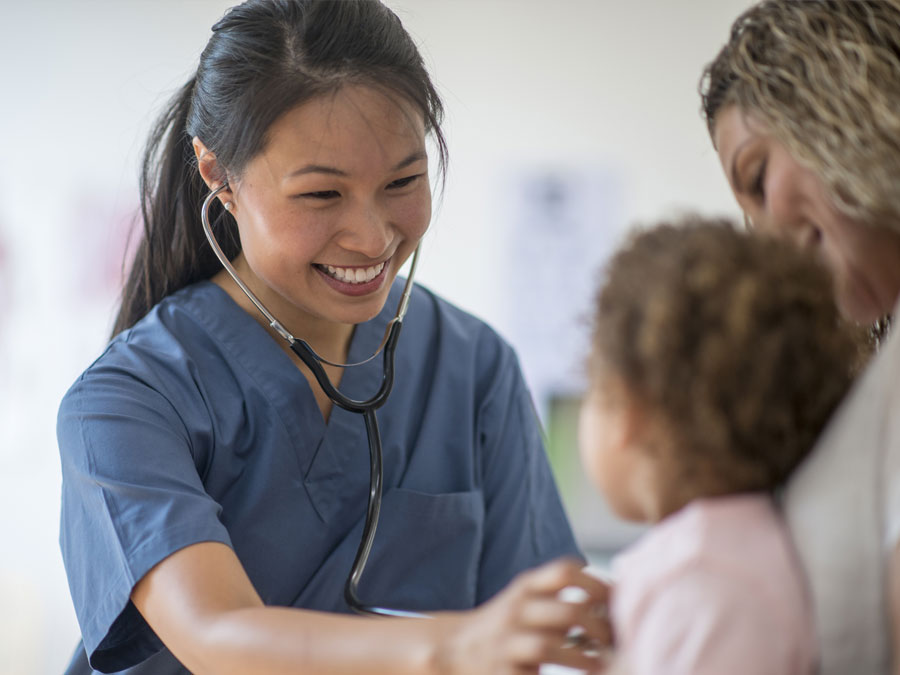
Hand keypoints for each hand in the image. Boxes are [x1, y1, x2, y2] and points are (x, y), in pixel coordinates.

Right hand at [432, 558, 611, 674]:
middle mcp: (515, 611)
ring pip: (546, 647)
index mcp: (525, 587)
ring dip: (582, 660)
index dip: (596, 584)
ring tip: (602, 667)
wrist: (456, 648)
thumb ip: (561, 597)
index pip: (564, 572)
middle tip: (614, 642)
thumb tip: (616, 600)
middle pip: (565, 613)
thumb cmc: (509, 625)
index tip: (616, 601)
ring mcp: (506, 644)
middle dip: (598, 629)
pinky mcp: (501, 673)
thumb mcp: (528, 599)